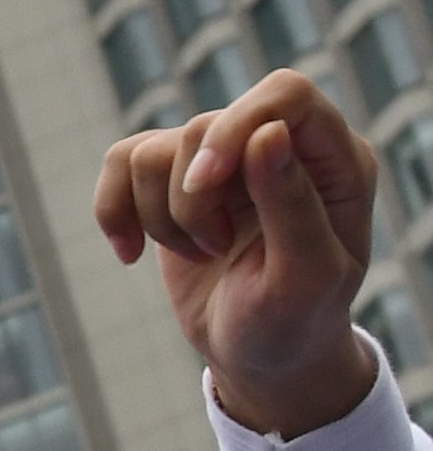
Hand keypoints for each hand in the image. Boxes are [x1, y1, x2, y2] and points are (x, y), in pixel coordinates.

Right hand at [92, 69, 388, 438]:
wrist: (261, 355)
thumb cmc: (296, 321)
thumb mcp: (305, 277)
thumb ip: (292, 204)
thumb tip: (267, 133)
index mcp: (335, 160)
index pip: (283, 95)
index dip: (234, 127)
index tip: (202, 183)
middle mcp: (281, 147)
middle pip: (204, 127)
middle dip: (191, 200)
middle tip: (214, 248)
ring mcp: (226, 161)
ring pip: (155, 151)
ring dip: (160, 217)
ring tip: (199, 255)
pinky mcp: (176, 181)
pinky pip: (121, 164)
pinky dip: (114, 211)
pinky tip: (132, 252)